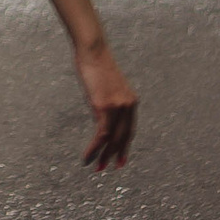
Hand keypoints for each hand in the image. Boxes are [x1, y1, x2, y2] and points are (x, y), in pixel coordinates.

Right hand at [75, 39, 136, 170]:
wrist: (93, 51)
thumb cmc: (96, 65)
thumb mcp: (106, 86)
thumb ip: (108, 101)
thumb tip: (101, 114)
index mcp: (131, 101)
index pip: (129, 130)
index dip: (124, 147)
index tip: (120, 160)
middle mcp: (128, 106)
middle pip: (122, 138)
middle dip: (114, 155)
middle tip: (106, 168)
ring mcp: (117, 107)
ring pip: (112, 139)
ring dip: (103, 156)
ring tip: (97, 168)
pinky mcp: (104, 107)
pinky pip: (101, 135)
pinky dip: (94, 148)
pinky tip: (88, 157)